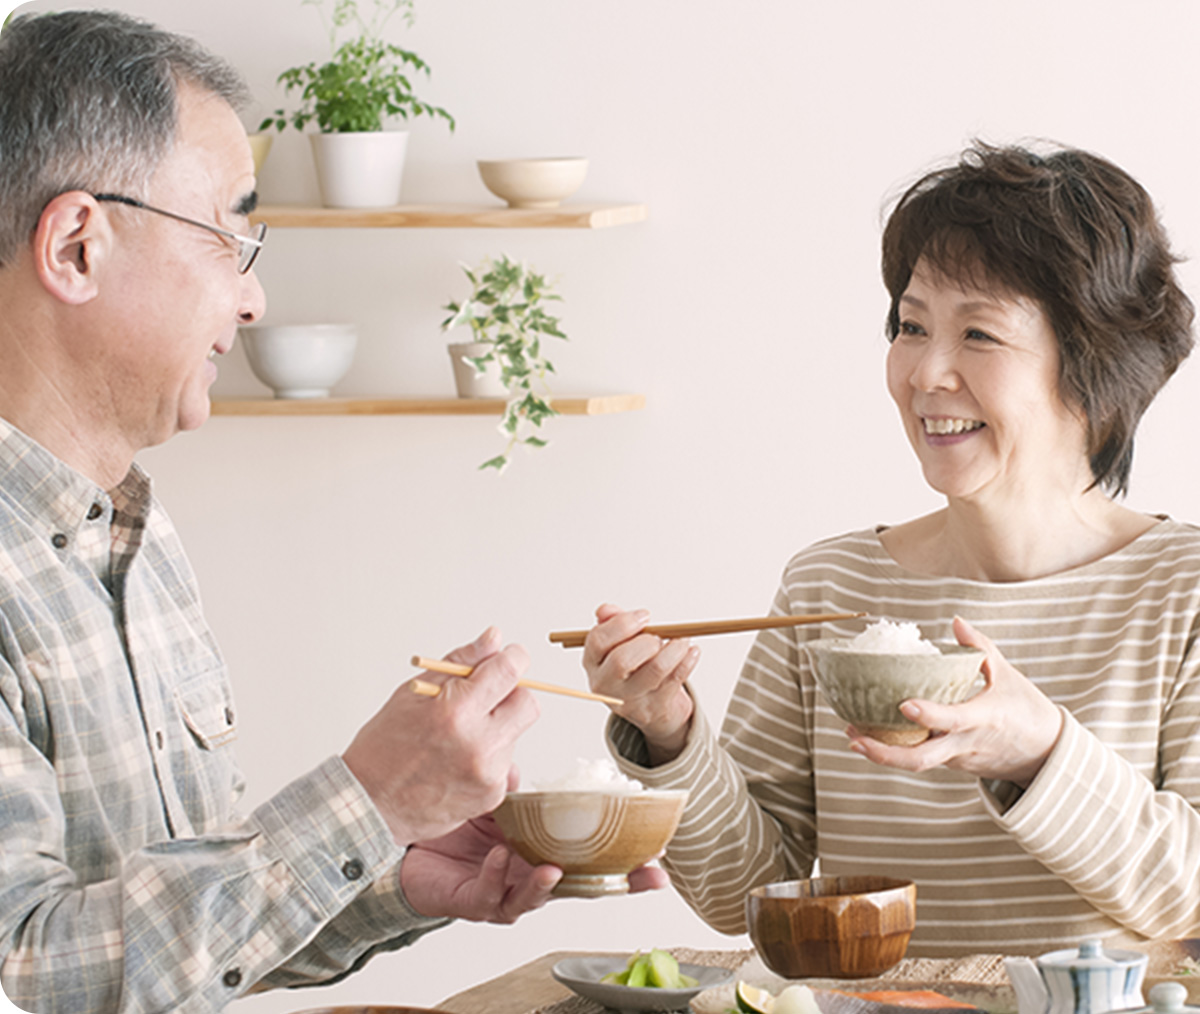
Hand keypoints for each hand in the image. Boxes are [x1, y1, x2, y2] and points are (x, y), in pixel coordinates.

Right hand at [343, 627, 538, 845]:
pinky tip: (461, 761)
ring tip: (460, 737)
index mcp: (456, 711)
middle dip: (513, 694)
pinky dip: (490, 756)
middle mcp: (478, 743)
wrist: (370, 805)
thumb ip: (461, 662)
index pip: (509, 672)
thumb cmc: (384, 747)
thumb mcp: (414, 693)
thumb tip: (493, 639)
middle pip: (528, 703)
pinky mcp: (492, 795)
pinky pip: (506, 763)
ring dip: (498, 727)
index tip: (510, 657)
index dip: (514, 658)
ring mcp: (488, 772)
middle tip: (487, 698)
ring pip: (516, 733)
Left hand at [400, 771, 670, 921]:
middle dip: (615, 886)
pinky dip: (495, 878)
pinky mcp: (474, 902)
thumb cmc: (451, 827)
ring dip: (545, 885)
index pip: (590, 859)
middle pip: (580, 886)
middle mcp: (529, 877)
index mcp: (542, 851)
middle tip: (645, 875)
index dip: (625, 862)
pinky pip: (489, 896)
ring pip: (535, 899)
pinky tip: (495, 857)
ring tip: (553, 869)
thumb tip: (517, 772)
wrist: (405, 845)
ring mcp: (505, 893)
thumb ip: (510, 791)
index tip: (659, 855)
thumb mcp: (490, 803)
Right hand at [583, 604, 697, 764]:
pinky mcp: (654, 709)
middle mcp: (605, 684)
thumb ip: (613, 622)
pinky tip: (691, 652)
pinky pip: (675, 680)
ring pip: (655, 671)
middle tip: (658, 637)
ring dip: (674, 649)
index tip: (644, 615)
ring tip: (681, 641)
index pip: (598, 640)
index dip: (622, 624)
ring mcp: (630, 700)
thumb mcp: (620, 643)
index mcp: (593, 662)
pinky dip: (687, 661)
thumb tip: (606, 610)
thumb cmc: (634, 666)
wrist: (650, 707)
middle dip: (647, 642)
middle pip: (622, 661)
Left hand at [846, 616, 1062, 787]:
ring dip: (884, 752)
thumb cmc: (1027, 710)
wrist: (1046, 754)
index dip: (929, 715)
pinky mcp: (954, 765)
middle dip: (885, 753)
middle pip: (923, 759)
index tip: (903, 705)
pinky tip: (872, 735)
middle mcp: (967, 744)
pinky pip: (923, 758)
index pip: (953, 720)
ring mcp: (958, 759)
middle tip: (854, 737)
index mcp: (985, 719)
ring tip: (853, 734)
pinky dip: (898, 749)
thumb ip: (980, 648)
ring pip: (918, 762)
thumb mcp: (1008, 675)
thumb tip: (955, 620)